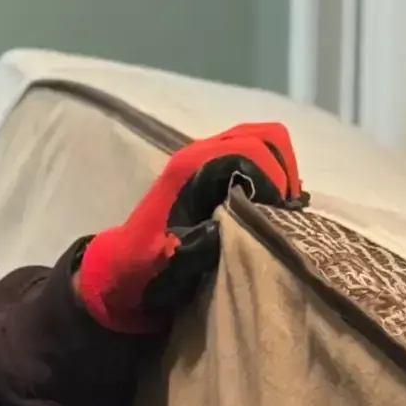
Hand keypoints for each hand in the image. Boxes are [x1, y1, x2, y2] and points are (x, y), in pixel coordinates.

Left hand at [75, 120, 301, 332]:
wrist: (122, 268)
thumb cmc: (144, 265)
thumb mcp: (171, 258)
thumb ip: (203, 241)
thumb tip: (244, 226)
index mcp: (191, 167)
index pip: (254, 149)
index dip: (275, 179)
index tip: (278, 215)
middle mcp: (201, 153)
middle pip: (266, 137)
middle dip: (283, 173)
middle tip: (282, 213)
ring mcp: (208, 159)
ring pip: (264, 144)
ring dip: (279, 174)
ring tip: (278, 212)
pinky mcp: (213, 172)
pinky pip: (256, 158)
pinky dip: (271, 178)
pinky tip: (268, 210)